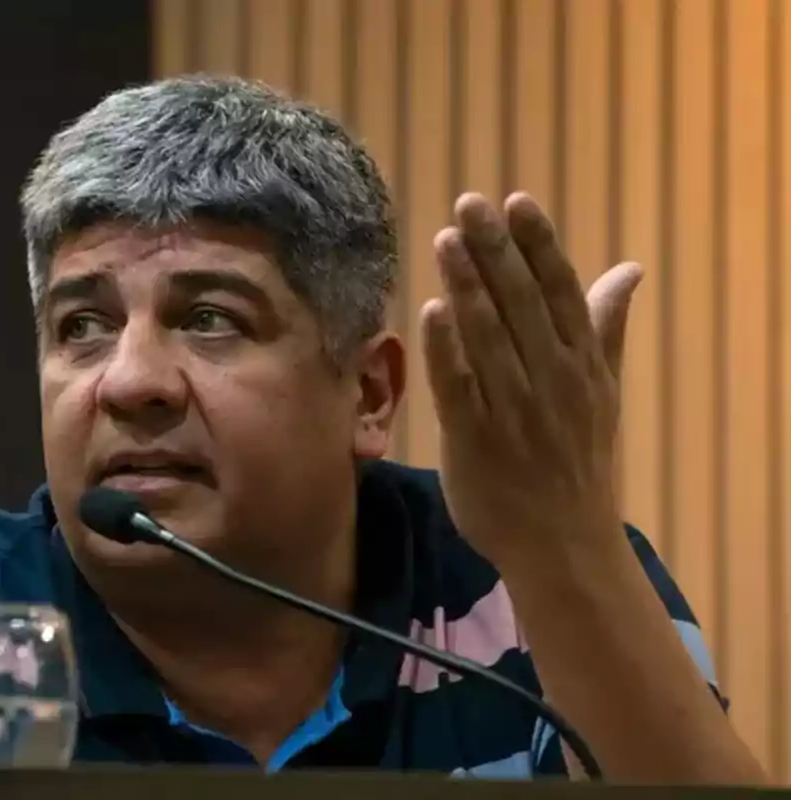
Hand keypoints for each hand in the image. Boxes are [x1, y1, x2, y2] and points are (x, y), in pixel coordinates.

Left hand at [420, 192, 643, 574]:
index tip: (517, 200)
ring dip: (468, 286)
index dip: (539, 244)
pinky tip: (431, 310)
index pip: (561, 292)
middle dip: (496, 251)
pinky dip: (446, 349)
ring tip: (448, 240)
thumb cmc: (579, 464)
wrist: (565, 546)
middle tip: (469, 203)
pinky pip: (459, 387)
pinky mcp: (474, 440)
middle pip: (522, 304)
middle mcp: (552, 380)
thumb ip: (606, 328)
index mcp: (584, 365)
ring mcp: (513, 410)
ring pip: (489, 337)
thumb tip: (629, 269)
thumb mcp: (604, 393)